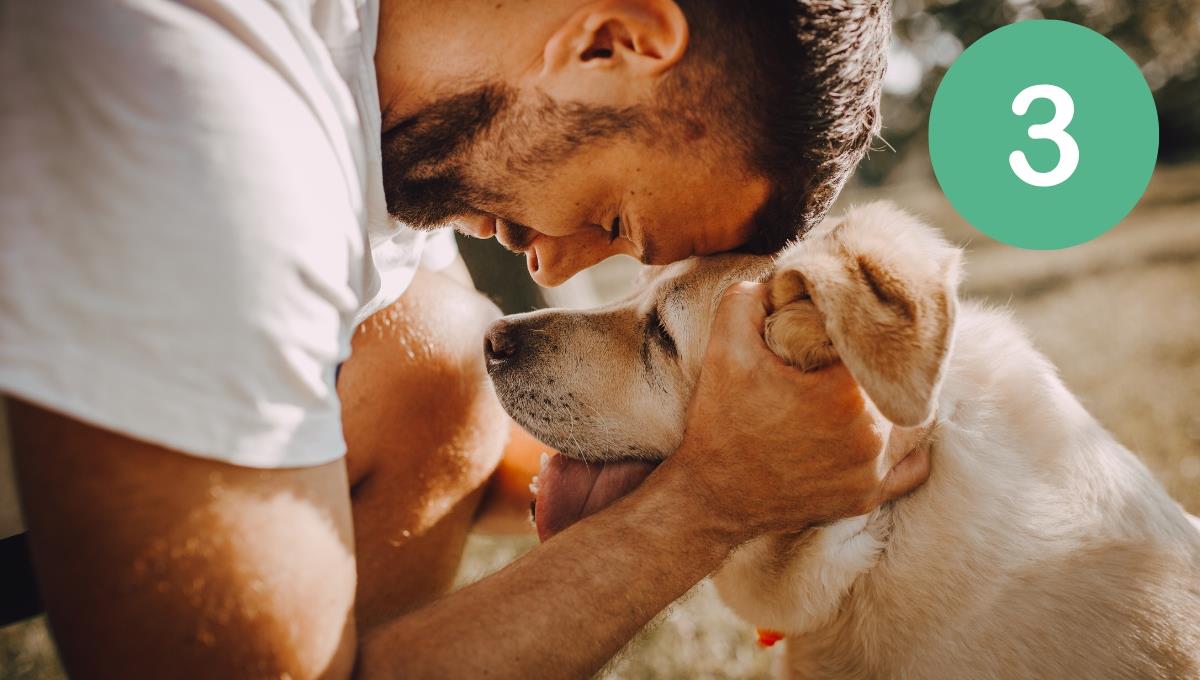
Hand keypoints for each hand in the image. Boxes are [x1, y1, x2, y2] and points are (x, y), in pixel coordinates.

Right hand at [669, 282, 929, 541]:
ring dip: (898, 399)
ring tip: (874, 384)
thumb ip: (749, 299)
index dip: (865, 328)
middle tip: (859, 352)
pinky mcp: (867, 497)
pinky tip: (886, 426)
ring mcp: (872, 471)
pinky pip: (912, 466)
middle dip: (882, 363)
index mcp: (844, 394)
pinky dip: (907, 445)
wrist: (710, 497)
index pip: (879, 344)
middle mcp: (871, 436)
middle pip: (901, 381)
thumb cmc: (720, 423)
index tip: (848, 323)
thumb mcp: (725, 349)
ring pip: (915, 421)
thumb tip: (780, 280)